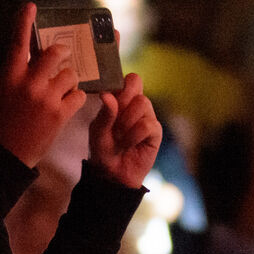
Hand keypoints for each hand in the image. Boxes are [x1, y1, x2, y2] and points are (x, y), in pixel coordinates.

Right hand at [0, 3, 90, 167]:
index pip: (17, 44)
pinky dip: (75, 99)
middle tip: (65, 56)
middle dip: (64, 53)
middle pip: (55, 54)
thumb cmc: (5, 119)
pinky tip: (66, 105)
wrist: (7, 154)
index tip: (30, 6)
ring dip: (70, 80)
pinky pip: (78, 95)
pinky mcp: (59, 115)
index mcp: (9, 76)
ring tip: (62, 90)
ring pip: (71, 75)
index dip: (23, 23)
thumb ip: (20, 72)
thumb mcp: (4, 91)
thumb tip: (39, 53)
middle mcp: (27, 84)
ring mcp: (44, 99)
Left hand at [86, 71, 161, 188]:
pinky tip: (128, 144)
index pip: (127, 79)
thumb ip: (104, 114)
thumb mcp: (97, 131)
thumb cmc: (103, 150)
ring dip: (126, 122)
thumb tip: (107, 95)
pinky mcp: (155, 132)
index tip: (110, 97)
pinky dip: (134, 135)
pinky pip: (147, 125)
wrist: (112, 174)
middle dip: (123, 99)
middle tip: (114, 118)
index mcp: (120, 100)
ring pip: (142, 103)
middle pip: (136, 82)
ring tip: (119, 137)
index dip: (120, 83)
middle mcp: (135, 105)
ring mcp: (147, 116)